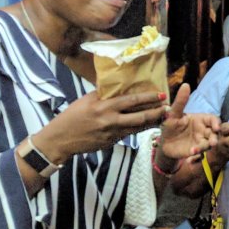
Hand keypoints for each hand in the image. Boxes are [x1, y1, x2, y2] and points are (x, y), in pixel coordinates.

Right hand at [36, 89, 170, 161]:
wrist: (60, 139)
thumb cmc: (72, 116)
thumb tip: (118, 85)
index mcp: (104, 107)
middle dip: (156, 112)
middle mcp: (110, 120)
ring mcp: (112, 133)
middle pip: (139, 116)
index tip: (160, 95)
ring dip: (152, 122)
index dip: (148, 98)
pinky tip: (148, 125)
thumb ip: (104, 95)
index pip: (131, 100)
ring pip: (137, 127)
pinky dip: (140, 128)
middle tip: (168, 108)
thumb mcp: (86, 101)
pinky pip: (129, 134)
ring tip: (163, 116)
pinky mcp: (112, 142)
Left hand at [159, 84, 219, 165]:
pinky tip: (191, 152)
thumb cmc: (170, 125)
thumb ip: (181, 101)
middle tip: (211, 142)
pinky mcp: (196, 151)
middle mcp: (204, 130)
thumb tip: (186, 84)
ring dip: (206, 146)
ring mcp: (201, 141)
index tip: (216, 128)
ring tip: (197, 149)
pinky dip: (198, 152)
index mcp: (201, 120)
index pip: (213, 119)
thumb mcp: (173, 114)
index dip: (216, 123)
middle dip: (214, 138)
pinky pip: (201, 152)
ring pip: (209, 143)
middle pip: (214, 133)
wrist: (164, 143)